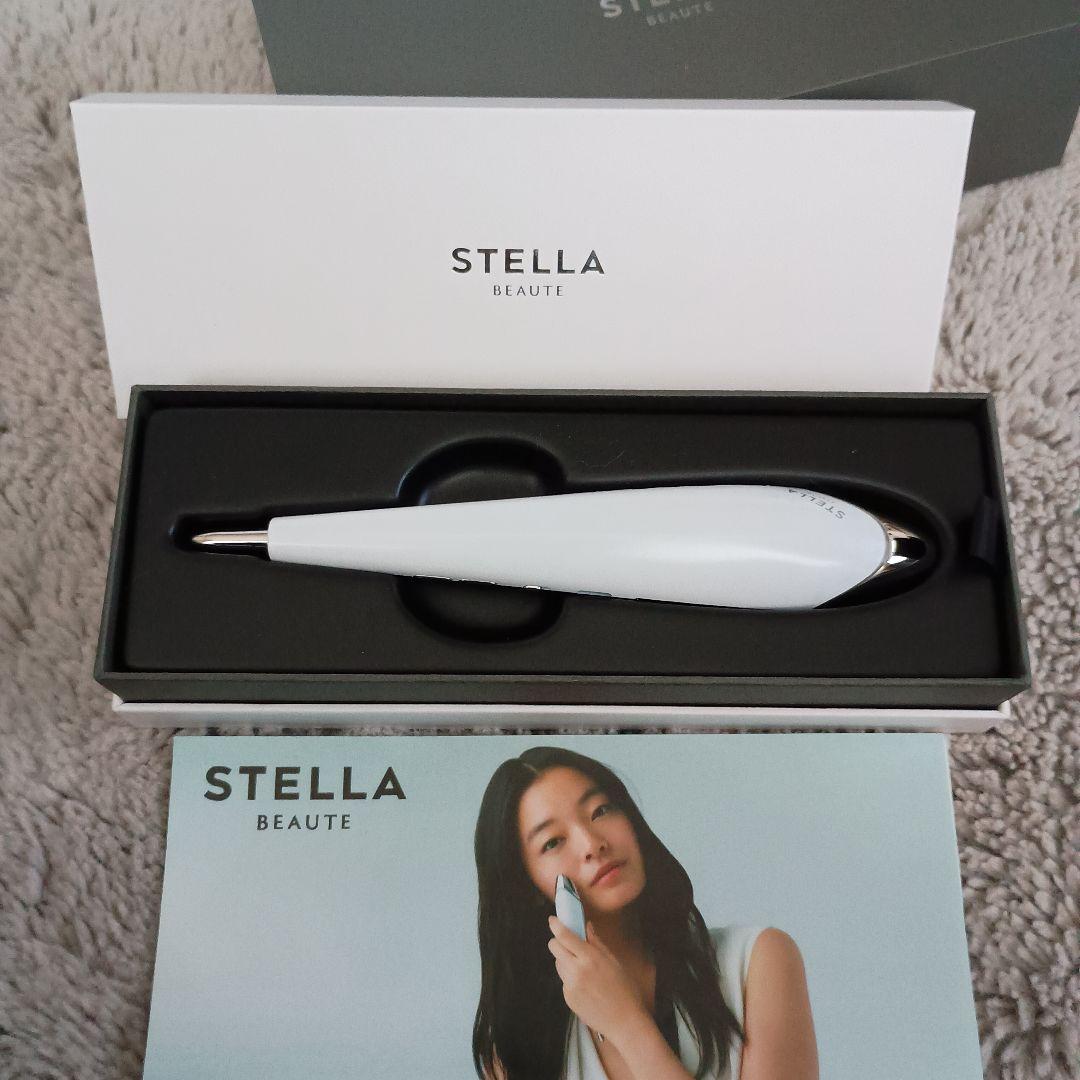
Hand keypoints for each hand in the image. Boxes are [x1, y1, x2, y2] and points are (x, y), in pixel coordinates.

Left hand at [547, 916, 648, 1045]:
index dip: (556, 925)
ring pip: (558, 964)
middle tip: (568, 943)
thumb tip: (586, 925)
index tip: (553, 920)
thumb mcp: (613, 961)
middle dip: (558, 942)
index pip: (565, 936)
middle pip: (554, 948)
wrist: (624, 1022)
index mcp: (590, 958)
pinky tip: (587, 986)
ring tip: (583, 968)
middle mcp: (576, 970)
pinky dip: (571, 978)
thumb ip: (596, 942)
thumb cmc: (624, 989)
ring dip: (565, 960)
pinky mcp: (568, 998)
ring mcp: (570, 986)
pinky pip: (564, 981)